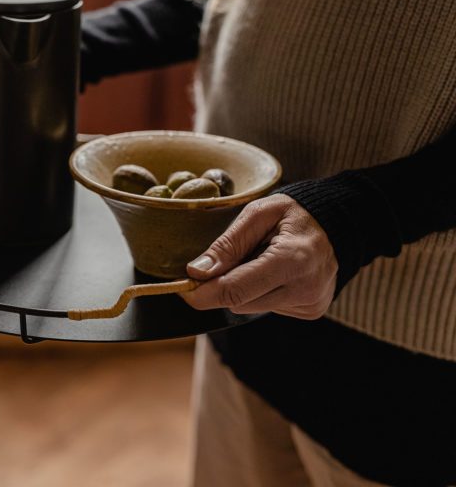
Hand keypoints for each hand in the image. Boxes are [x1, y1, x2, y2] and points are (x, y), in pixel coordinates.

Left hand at [181, 194, 337, 319]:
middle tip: (225, 261)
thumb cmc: (295, 213)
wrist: (340, 223)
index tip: (183, 287)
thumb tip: (196, 272)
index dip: (202, 293)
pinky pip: (268, 307)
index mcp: (293, 259)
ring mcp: (310, 303)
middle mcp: (305, 288)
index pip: (235, 290)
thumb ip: (227, 244)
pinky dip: (261, 291)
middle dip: (221, 286)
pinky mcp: (310, 311)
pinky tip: (275, 271)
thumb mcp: (258, 214)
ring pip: (250, 307)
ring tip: (260, 259)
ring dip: (243, 287)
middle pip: (239, 302)